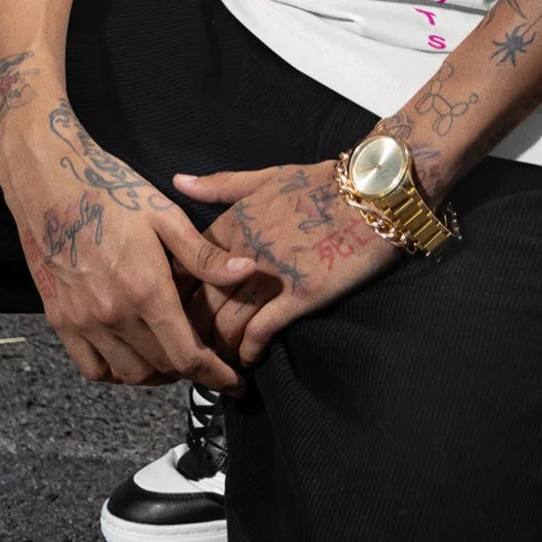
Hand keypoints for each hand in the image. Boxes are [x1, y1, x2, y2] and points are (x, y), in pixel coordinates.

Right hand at [0, 104, 257, 390]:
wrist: (47, 182)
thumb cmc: (111, 191)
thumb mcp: (165, 215)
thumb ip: (204, 254)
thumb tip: (247, 272)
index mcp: (146, 290)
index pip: (188, 356)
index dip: (215, 376)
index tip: (234, 383)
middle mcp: (114, 315)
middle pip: (162, 368)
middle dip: (190, 370)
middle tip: (205, 357)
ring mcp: (83, 322)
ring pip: (129, 374)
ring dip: (157, 374)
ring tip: (172, 356)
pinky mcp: (60, 321)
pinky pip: (93, 369)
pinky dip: (117, 372)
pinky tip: (131, 355)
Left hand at [171, 159, 398, 364]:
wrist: (371, 193)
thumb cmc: (321, 182)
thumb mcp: (266, 177)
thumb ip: (219, 185)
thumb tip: (177, 181)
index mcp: (232, 224)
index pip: (184, 267)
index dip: (173, 293)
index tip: (171, 310)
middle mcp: (242, 253)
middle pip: (199, 302)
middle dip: (188, 330)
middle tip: (184, 350)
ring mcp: (270, 276)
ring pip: (225, 323)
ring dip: (216, 348)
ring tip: (213, 365)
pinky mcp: (299, 296)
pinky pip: (261, 332)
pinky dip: (248, 351)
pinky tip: (246, 361)